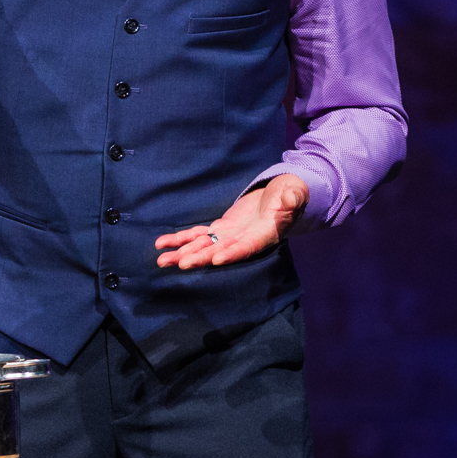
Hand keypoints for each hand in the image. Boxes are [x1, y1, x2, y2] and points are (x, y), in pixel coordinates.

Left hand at [154, 174, 309, 269]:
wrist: (281, 195)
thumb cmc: (291, 194)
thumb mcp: (295, 193)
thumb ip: (292, 199)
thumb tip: (290, 199)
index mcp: (263, 235)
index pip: (246, 247)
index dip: (232, 253)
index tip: (217, 260)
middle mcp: (243, 241)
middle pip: (219, 251)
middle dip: (200, 257)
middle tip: (180, 263)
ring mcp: (230, 236)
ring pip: (204, 246)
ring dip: (183, 253)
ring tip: (161, 260)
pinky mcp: (221, 228)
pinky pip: (198, 235)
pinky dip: (180, 239)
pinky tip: (162, 244)